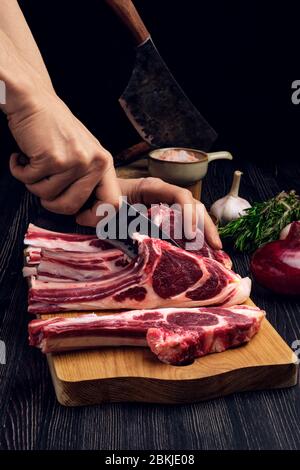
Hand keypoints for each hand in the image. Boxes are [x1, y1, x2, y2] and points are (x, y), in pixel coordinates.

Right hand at [8, 90, 120, 213]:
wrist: (34, 100)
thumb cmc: (55, 128)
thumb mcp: (83, 153)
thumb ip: (88, 180)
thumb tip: (88, 214)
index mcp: (104, 163)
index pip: (112, 204)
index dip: (95, 217)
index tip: (79, 216)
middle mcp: (93, 163)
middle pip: (71, 206)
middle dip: (51, 203)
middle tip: (43, 187)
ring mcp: (74, 161)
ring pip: (47, 196)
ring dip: (33, 183)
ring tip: (35, 162)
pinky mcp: (52, 159)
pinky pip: (30, 182)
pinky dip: (19, 171)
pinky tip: (23, 156)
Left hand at [77, 177, 221, 249]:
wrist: (94, 197)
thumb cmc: (102, 196)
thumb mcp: (104, 204)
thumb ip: (104, 215)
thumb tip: (109, 229)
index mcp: (152, 187)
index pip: (179, 195)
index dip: (188, 213)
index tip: (191, 234)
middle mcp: (164, 195)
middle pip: (193, 206)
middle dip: (206, 225)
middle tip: (216, 247)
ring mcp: (165, 207)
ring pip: (192, 216)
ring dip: (204, 233)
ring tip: (215, 252)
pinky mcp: (163, 219)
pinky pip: (183, 226)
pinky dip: (193, 239)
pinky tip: (199, 253)